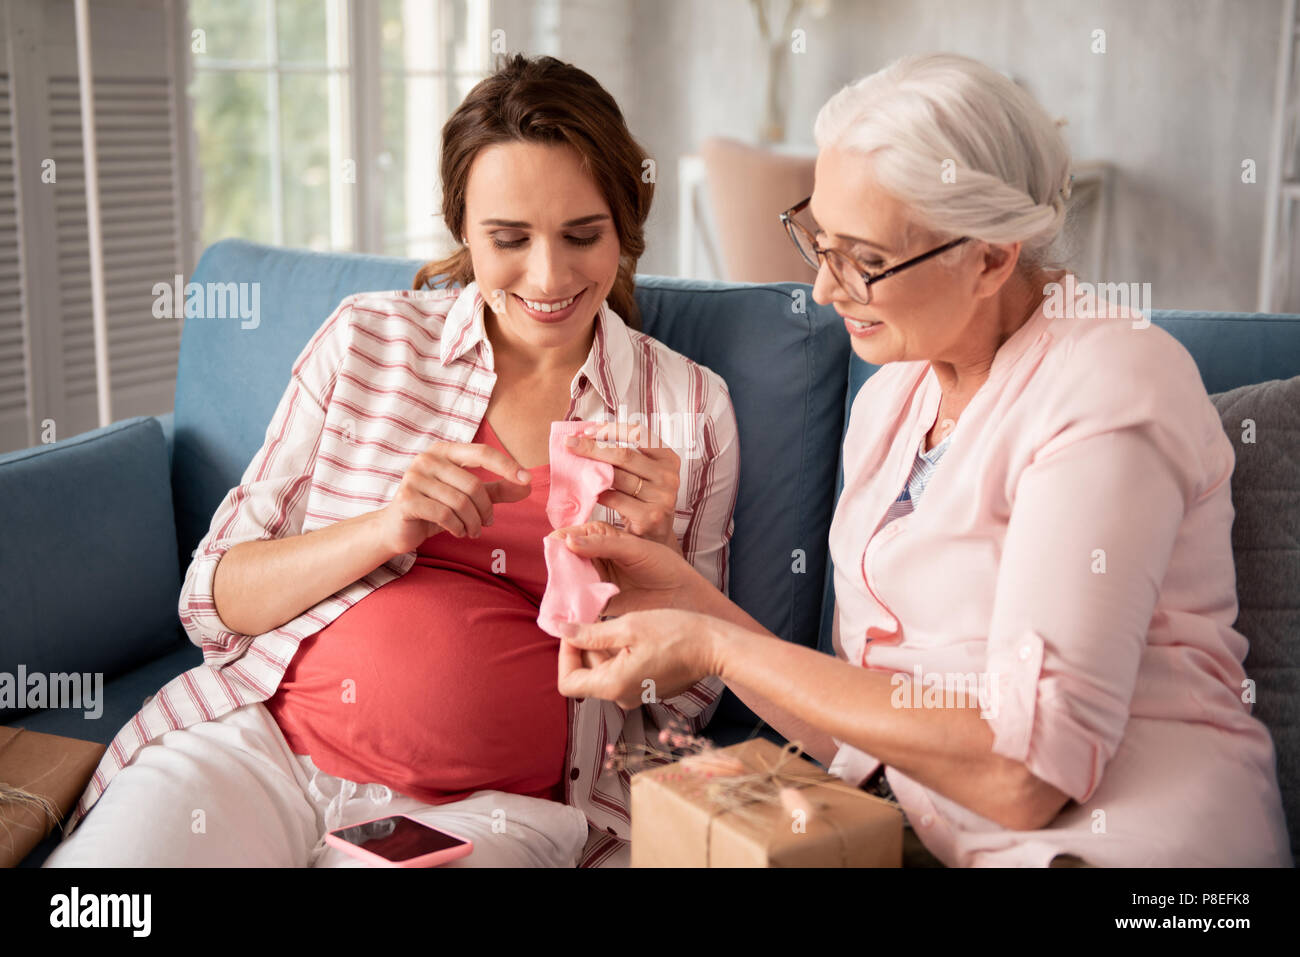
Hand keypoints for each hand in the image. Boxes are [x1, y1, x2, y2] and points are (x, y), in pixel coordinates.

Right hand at [376, 440, 532, 554]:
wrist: (396, 528)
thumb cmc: (435, 508)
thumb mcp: (468, 497)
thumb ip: (496, 490)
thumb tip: (527, 486)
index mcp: (444, 451)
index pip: (482, 452)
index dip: (506, 465)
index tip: (526, 480)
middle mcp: (427, 459)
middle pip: (473, 484)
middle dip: (485, 510)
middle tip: (486, 524)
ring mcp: (414, 477)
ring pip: (460, 502)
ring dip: (473, 523)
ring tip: (472, 531)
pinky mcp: (406, 499)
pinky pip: (444, 515)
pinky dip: (457, 527)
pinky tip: (457, 531)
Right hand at [549, 520, 709, 616]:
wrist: (681, 595)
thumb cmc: (663, 565)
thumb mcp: (634, 549)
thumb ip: (603, 544)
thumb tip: (569, 541)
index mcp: (603, 537)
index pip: (575, 535)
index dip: (562, 540)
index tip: (553, 545)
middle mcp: (596, 557)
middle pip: (568, 557)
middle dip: (560, 562)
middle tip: (556, 568)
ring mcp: (596, 579)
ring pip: (570, 578)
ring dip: (564, 581)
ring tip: (561, 584)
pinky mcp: (599, 601)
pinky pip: (579, 598)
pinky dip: (572, 600)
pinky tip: (568, 601)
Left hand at [556, 609, 719, 709]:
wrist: (714, 646)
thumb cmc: (675, 633)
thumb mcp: (628, 626)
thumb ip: (590, 633)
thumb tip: (561, 630)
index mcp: (613, 686)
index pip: (567, 682)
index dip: (565, 655)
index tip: (575, 630)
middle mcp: (622, 697)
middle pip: (585, 675)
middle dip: (585, 646)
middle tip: (595, 617)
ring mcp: (635, 695)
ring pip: (603, 671)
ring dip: (602, 647)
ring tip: (619, 623)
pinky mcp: (647, 688)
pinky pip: (621, 672)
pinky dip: (619, 652)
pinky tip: (633, 633)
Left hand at [563, 422, 681, 551]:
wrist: (656, 536)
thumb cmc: (643, 499)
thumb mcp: (643, 473)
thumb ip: (625, 456)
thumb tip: (588, 434)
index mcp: (668, 459)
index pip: (639, 433)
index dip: (612, 429)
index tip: (588, 430)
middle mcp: (669, 476)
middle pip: (624, 455)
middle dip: (593, 447)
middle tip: (569, 443)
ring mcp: (661, 498)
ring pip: (617, 477)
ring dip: (591, 469)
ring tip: (574, 464)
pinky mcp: (649, 517)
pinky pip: (614, 499)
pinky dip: (597, 493)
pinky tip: (588, 490)